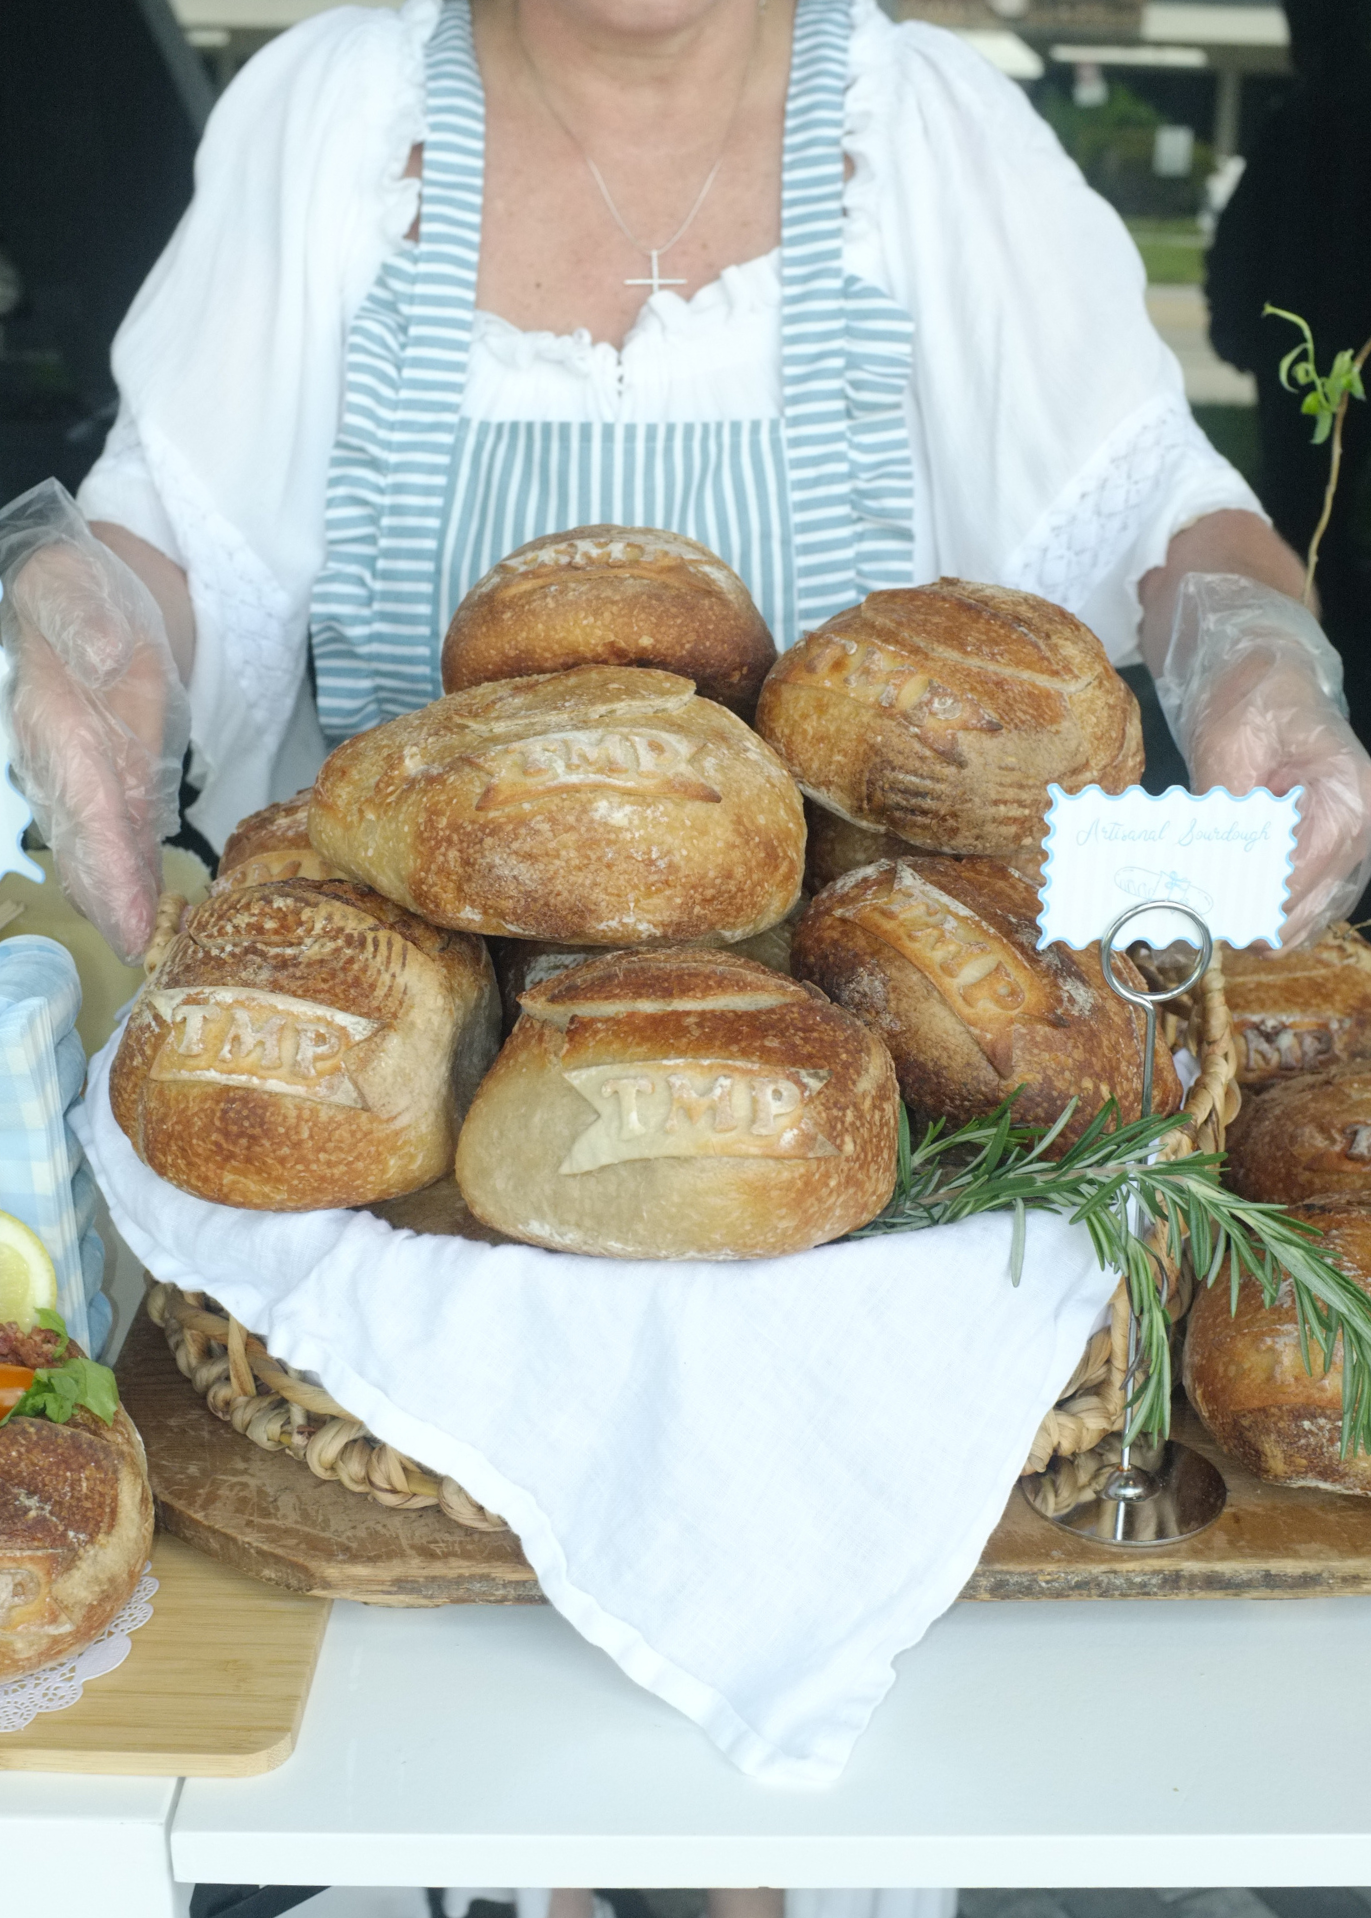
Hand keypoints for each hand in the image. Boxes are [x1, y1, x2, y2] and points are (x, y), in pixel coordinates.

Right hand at [0, 481, 190, 963]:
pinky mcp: (114, 779)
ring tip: (142, 945)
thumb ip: (82, 618)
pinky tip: (147, 915)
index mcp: (56, 716)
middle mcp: (63, 759)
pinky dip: (132, 876)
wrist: (84, 595)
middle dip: (108, 895)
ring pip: (98, 847)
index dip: (105, 855)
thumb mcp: (76, 587)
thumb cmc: (81, 590)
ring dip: (117, 897)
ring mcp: (86, 775)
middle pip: (86, 838)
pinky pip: (121, 836)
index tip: (125, 905)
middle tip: (136, 946)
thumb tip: (104, 653)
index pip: (84, 796)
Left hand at [1157, 573, 1370, 949]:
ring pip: (1302, 918)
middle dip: (1247, 917)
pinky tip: (1220, 906)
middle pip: (1304, 909)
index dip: (1247, 899)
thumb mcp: (1229, 746)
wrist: (1264, 676)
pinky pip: (1296, 905)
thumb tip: (1205, 873)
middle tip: (1188, 918)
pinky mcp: (1321, 855)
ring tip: (1199, 915)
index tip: (1198, 910)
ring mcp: (1344, 848)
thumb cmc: (1254, 697)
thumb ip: (1225, 810)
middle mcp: (1357, 830)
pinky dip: (1258, 910)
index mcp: (1347, 797)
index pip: (1299, 874)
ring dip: (1252, 920)